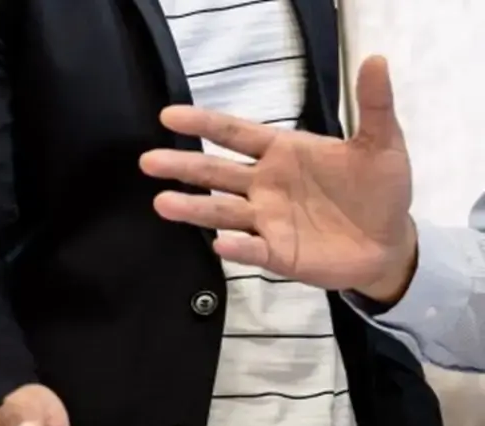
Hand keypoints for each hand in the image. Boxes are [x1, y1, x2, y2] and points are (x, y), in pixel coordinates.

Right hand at [141, 56, 418, 304]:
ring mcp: (267, 221)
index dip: (204, 123)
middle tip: (148, 161)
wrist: (390, 241)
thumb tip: (375, 58)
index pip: (236, 134)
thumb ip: (375, 104)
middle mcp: (264, 185)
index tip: (169, 116)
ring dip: (195, 208)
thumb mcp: (384, 143)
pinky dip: (237, 248)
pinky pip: (252, 250)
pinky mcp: (276, 254)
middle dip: (183, 166)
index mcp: (283, 153)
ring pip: (222, 212)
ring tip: (162, 203)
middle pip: (216, 173)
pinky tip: (220, 244)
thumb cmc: (380, 189)